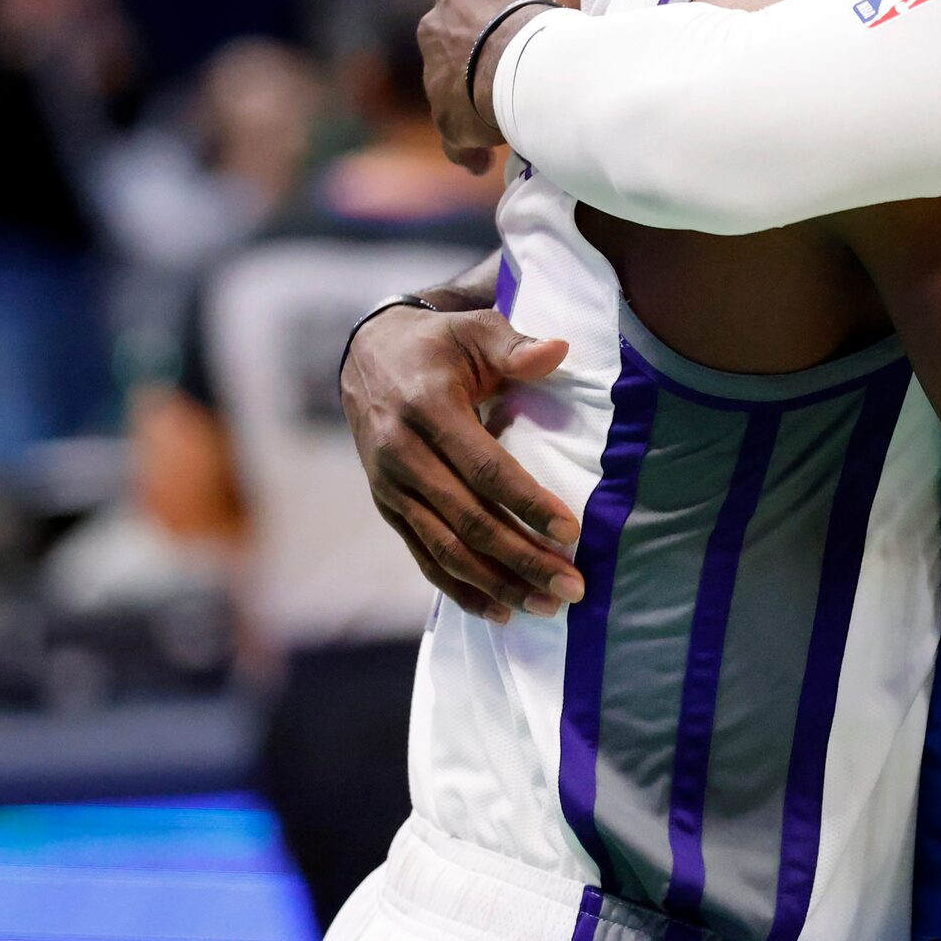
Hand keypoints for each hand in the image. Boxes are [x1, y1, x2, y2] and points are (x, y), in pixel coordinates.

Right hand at [341, 301, 584, 620]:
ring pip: (446, 549)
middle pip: (468, 520)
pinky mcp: (387, 508)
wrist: (367, 356)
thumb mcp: (474, 329)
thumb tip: (559, 351)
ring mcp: (390, 487)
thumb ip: (515, 344)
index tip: (572, 533)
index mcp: (427, 409)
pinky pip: (424, 556)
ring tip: (546, 607)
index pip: (484, 468)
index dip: (527, 503)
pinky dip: (460, 589)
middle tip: (572, 587)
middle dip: (522, 559)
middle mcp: (402, 454)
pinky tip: (499, 611)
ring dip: (497, 584)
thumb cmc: (439, 344)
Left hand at [420, 0, 580, 171]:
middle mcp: (433, 33)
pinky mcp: (447, 122)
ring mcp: (437, 81)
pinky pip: (455, 138)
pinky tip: (483, 158)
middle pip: (457, 44)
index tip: (522, 20)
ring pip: (454, 90)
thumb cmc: (540, 6)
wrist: (530, 68)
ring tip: (509, 112)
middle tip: (518, 68)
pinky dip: (467, 147)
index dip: (497, 7)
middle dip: (478, 55)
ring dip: (475, 99)